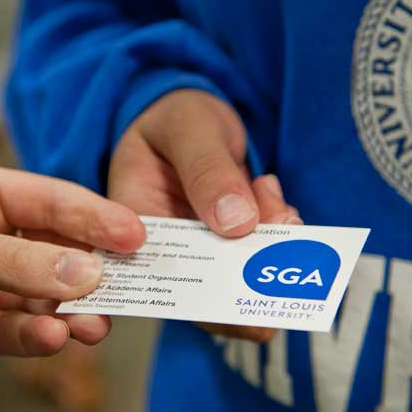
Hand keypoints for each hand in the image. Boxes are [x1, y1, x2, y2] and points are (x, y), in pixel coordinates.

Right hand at [108, 89, 300, 342]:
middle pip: (203, 294)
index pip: (154, 283)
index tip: (243, 291)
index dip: (198, 299)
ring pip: (236, 279)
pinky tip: (277, 202)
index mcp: (128, 230)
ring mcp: (197, 253)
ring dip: (269, 251)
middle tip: (282, 237)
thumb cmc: (175, 118)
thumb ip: (207, 169)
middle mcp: (161, 252)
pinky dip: (277, 235)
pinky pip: (256, 258)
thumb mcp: (187, 129)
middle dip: (249, 275)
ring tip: (283, 211)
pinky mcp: (227, 246)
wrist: (194, 112)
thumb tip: (237, 223)